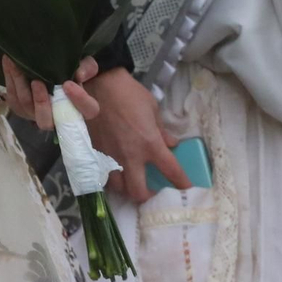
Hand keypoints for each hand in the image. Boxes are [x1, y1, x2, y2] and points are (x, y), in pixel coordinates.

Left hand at [0, 56, 99, 130]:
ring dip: (19, 84)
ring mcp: (37, 115)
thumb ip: (86, 67)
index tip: (67, 85)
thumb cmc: (73, 72)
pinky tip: (8, 62)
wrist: (54, 72)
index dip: (78, 100)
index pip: (87, 110)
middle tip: (37, 82)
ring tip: (15, 63)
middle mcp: (57, 118)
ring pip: (25, 107)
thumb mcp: (85, 66)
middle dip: (40, 102)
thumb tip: (79, 74)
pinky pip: (13, 98)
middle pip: (46, 121)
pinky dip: (9, 80)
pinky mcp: (21, 108)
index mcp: (81, 109)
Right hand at [84, 68, 188, 202]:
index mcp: (150, 144)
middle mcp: (130, 156)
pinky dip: (111, 175)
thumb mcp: (152, 109)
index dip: (182, 183)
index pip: (172, 172)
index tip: (186, 188)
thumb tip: (171, 143)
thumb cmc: (129, 93)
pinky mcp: (95, 151)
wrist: (98, 84)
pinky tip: (113, 169)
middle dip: (148, 197)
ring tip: (131, 181)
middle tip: (151, 190)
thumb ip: (161, 131)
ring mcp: (110, 156)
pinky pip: (103, 172)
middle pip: (139, 192)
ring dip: (126, 187)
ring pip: (118, 187)